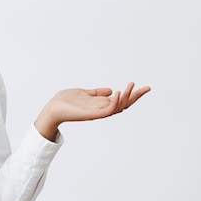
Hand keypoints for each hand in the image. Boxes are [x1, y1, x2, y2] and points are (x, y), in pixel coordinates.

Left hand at [34, 82, 150, 140]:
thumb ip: (97, 93)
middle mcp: (102, 109)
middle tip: (148, 88)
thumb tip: (110, 90)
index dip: (133, 94)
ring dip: (127, 96)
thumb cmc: (66, 101)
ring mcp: (98, 112)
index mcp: (101, 104)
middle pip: (124, 104)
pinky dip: (115, 102)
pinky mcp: (92, 114)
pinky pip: (108, 110)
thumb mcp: (84, 93)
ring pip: (118, 106)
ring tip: (132, 86)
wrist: (53, 108)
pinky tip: (118, 92)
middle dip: (136, 96)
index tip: (144, 87)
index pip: (121, 99)